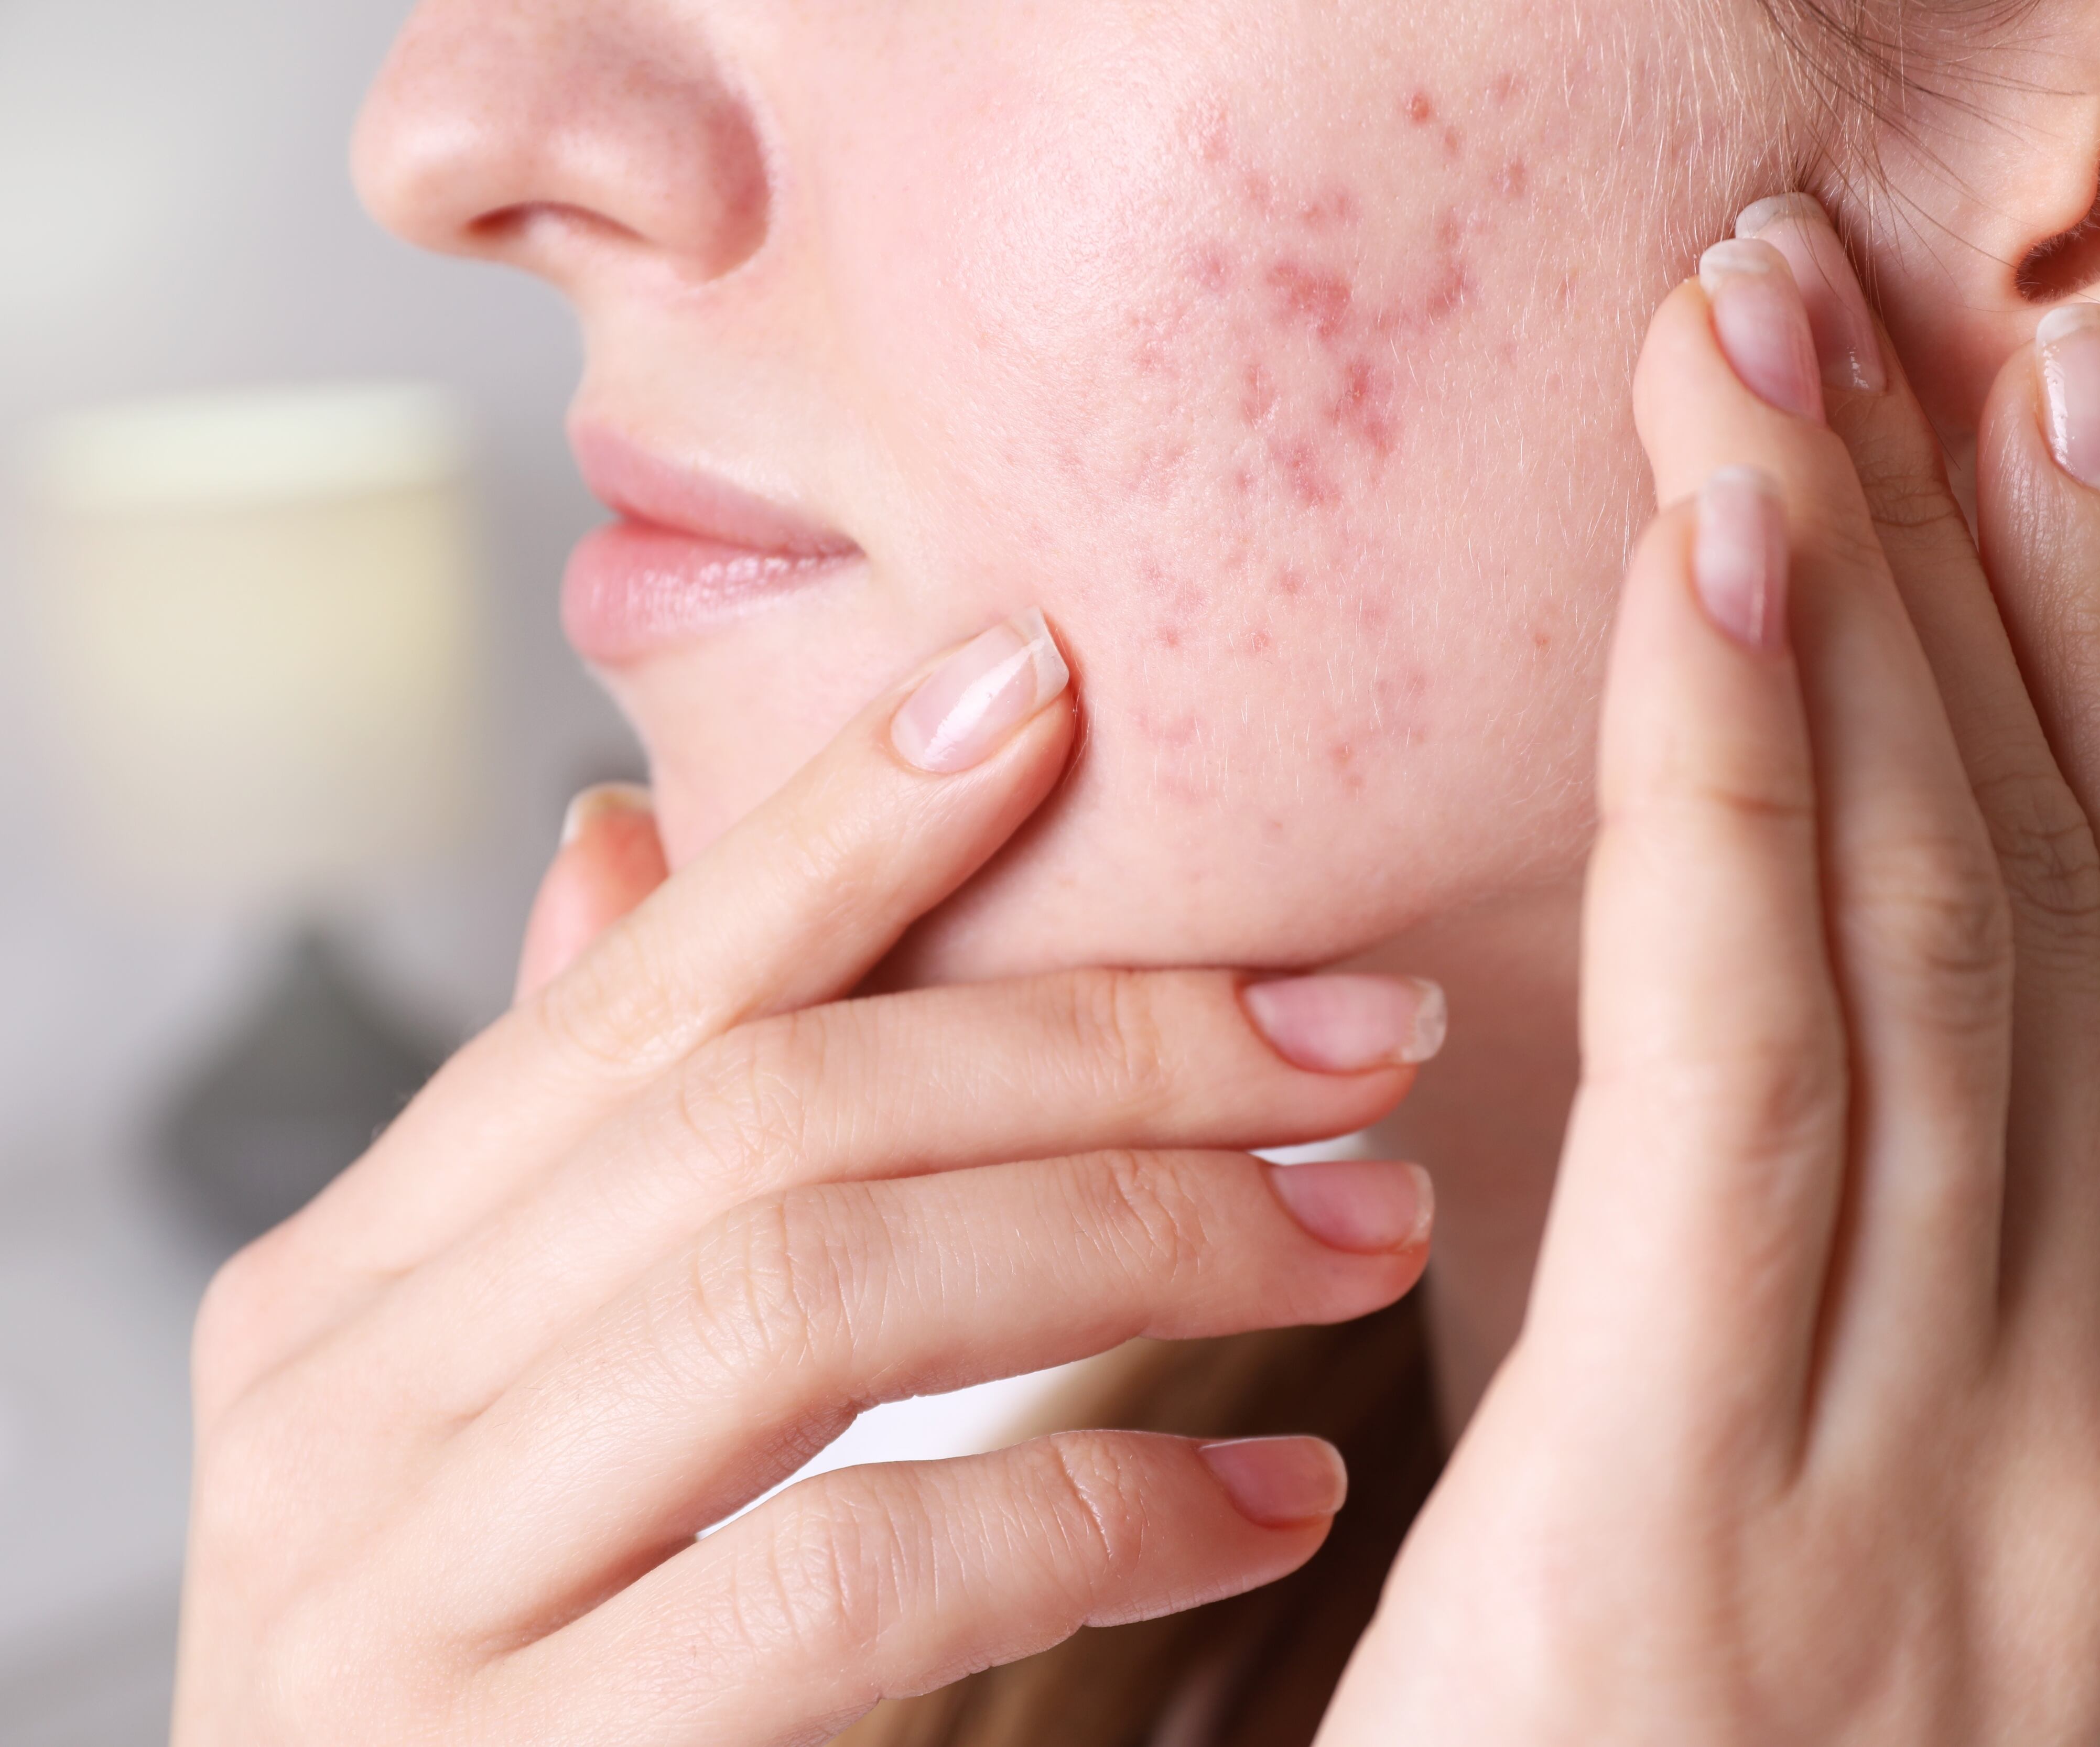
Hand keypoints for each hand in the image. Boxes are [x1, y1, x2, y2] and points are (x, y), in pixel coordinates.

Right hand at [175, 616, 1440, 1745]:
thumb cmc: (525, 1690)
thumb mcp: (520, 1402)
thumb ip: (580, 1160)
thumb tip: (610, 844)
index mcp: (351, 1289)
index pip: (641, 998)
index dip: (840, 829)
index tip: (1051, 689)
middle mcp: (338, 1406)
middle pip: (766, 1120)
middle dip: (1097, 1045)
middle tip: (1361, 1031)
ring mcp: (396, 1595)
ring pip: (806, 1294)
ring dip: (1137, 1233)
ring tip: (1367, 1223)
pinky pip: (846, 1574)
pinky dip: (1094, 1511)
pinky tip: (1272, 1500)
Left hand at [1318, 204, 2099, 1742]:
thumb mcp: (1858, 1519)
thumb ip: (1869, 1285)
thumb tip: (1795, 993)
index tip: (2043, 423)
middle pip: (2046, 914)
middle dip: (1968, 576)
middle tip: (1872, 305)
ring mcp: (1962, 1509)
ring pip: (1926, 952)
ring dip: (1851, 618)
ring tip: (1765, 361)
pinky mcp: (1724, 1532)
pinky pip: (1745, 1073)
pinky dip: (1743, 799)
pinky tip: (1715, 574)